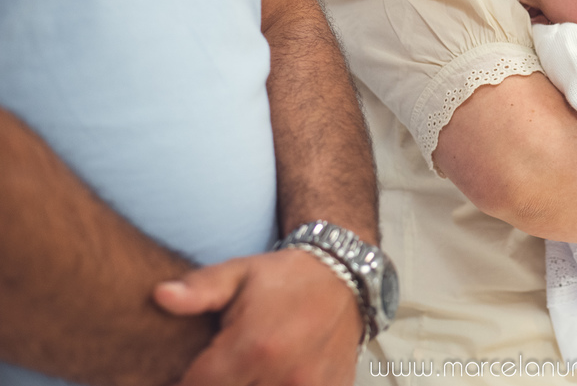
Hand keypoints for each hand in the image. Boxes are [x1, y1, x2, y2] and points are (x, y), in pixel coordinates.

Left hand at [154, 249, 362, 385]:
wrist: (344, 278)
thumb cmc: (286, 278)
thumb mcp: (239, 273)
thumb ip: (199, 289)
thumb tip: (161, 296)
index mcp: (253, 346)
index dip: (181, 382)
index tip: (185, 373)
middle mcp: (282, 374)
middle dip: (217, 383)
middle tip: (220, 369)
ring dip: (247, 385)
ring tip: (249, 369)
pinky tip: (275, 374)